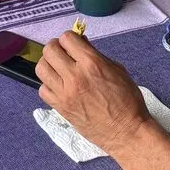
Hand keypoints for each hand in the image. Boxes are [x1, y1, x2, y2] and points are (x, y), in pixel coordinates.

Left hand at [35, 30, 150, 157]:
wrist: (126, 131)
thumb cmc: (127, 100)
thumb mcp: (117, 70)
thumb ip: (96, 55)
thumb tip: (81, 43)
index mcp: (92, 63)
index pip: (67, 38)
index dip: (70, 38)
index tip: (74, 44)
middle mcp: (75, 76)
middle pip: (50, 50)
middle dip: (56, 47)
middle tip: (64, 53)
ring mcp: (65, 93)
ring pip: (41, 68)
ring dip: (49, 64)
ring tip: (58, 69)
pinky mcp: (60, 108)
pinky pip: (42, 89)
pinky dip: (48, 85)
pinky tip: (59, 86)